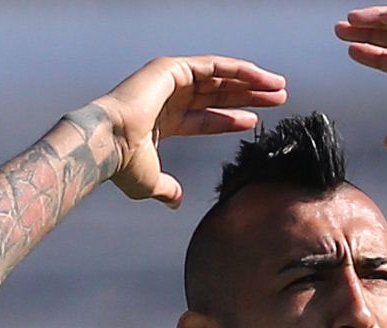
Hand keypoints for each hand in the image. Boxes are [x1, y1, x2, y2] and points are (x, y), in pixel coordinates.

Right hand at [94, 55, 286, 206]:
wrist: (107, 144)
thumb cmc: (124, 165)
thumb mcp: (151, 182)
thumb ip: (167, 190)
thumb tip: (175, 202)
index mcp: (163, 120)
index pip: (205, 117)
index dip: (231, 119)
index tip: (256, 121)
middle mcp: (167, 96)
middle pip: (217, 94)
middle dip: (248, 96)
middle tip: (277, 99)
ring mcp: (169, 79)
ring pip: (220, 77)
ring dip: (251, 81)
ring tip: (279, 87)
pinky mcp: (172, 68)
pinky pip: (214, 66)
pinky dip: (240, 70)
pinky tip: (262, 77)